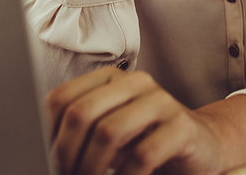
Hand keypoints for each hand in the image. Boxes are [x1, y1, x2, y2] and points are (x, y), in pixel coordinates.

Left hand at [46, 67, 245, 174]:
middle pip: (82, 113)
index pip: (62, 98)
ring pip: (109, 131)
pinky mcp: (181, 126)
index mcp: (111, 79)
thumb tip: (44, 152)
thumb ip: (83, 135)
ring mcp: (160, 101)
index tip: (45, 161)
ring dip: (92, 168)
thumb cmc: (146, 144)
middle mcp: (135, 82)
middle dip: (66, 154)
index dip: (46, 135)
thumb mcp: (110, 136)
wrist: (201, 148)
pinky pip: (142, 154)